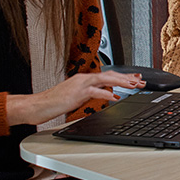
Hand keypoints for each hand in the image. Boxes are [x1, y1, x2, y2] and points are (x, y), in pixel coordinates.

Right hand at [6, 71, 144, 125]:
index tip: (136, 78)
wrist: (38, 105)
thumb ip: (91, 94)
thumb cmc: (55, 102)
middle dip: (127, 78)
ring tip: (134, 85)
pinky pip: (94, 91)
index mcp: (85, 79)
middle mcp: (84, 79)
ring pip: (105, 79)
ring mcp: (80, 85)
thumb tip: (106, 94)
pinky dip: (105, 93)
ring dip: (121, 82)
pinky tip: (114, 96)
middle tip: (141, 81)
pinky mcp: (76, 93)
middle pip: (110, 75)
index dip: (124, 76)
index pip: (108, 75)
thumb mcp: (77, 97)